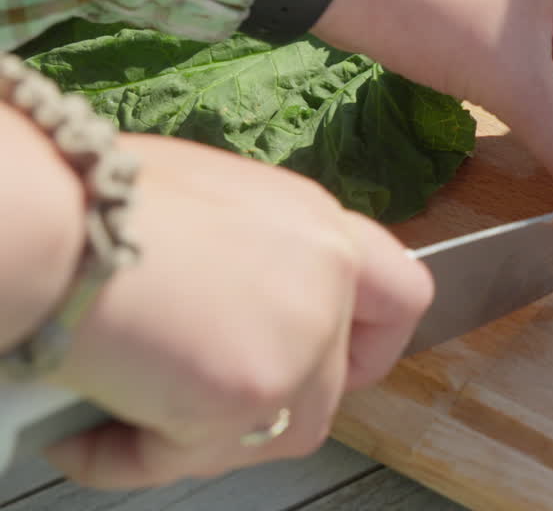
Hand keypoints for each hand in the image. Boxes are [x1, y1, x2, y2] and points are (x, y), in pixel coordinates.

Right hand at [45, 134, 430, 488]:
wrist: (45, 218)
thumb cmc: (94, 199)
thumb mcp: (205, 208)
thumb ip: (254, 262)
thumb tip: (235, 310)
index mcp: (317, 225)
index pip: (402, 295)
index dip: (374, 346)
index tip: (337, 368)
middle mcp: (325, 278)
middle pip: (328, 389)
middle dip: (259, 413)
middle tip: (190, 406)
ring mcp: (298, 337)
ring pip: (270, 436)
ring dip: (193, 438)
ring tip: (118, 407)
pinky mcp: (250, 391)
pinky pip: (191, 459)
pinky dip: (132, 457)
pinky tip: (86, 430)